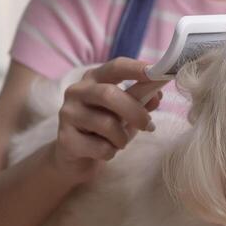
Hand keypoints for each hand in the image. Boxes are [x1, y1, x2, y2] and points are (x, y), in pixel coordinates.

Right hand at [49, 58, 166, 182]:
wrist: (75, 158)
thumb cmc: (103, 129)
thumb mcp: (125, 112)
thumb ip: (140, 100)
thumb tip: (157, 95)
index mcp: (94, 78)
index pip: (115, 67)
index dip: (137, 69)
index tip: (159, 73)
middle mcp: (77, 91)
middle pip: (108, 94)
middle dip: (134, 111)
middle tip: (148, 125)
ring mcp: (68, 114)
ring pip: (106, 124)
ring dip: (122, 137)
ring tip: (120, 142)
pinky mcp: (66, 139)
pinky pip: (100, 147)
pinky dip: (110, 152)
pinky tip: (104, 151)